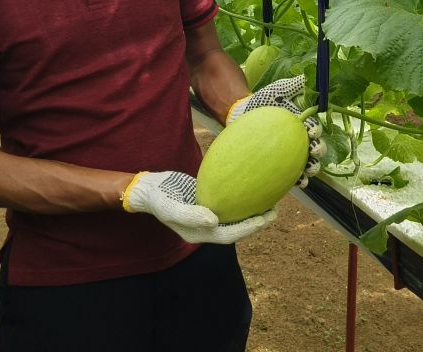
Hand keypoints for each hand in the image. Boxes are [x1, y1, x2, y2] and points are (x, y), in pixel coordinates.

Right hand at [121, 170, 275, 243]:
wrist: (148, 188)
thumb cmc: (158, 198)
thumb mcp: (171, 206)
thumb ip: (190, 215)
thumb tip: (214, 220)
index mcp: (199, 234)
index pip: (229, 234)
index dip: (248, 228)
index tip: (264, 219)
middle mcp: (206, 227)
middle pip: (236, 228)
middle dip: (256, 222)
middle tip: (275, 211)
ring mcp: (207, 216)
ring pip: (234, 217)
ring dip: (251, 211)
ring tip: (270, 201)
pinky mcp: (207, 202)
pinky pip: (228, 203)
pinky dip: (240, 199)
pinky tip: (251, 188)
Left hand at [226, 74, 324, 186]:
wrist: (241, 115)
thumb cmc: (262, 101)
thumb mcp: (277, 91)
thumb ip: (293, 86)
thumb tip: (304, 78)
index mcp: (302, 124)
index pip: (315, 128)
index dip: (317, 130)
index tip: (312, 131)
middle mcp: (299, 140)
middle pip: (317, 148)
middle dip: (319, 151)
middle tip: (314, 151)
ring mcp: (291, 154)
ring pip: (308, 164)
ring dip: (311, 169)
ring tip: (308, 171)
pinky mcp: (280, 165)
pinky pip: (291, 175)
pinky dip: (297, 180)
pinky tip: (297, 182)